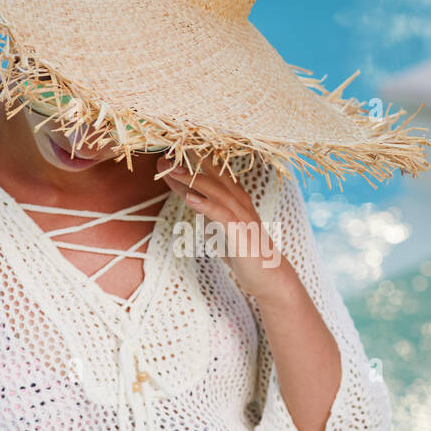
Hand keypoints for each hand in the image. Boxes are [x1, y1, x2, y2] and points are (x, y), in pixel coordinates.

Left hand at [158, 156, 296, 302]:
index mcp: (234, 197)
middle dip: (188, 165)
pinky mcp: (241, 232)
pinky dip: (206, 205)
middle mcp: (240, 201)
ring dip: (194, 180)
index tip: (166, 155)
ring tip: (173, 171)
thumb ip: (203, 207)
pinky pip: (223, 215)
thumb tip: (185, 192)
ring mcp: (242, 215)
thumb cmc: (241, 248)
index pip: (211, 173)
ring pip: (218, 191)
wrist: (266, 275)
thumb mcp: (217, 224)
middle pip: (213, 176)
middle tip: (163, 158)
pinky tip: (190, 198)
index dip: (189, 163)